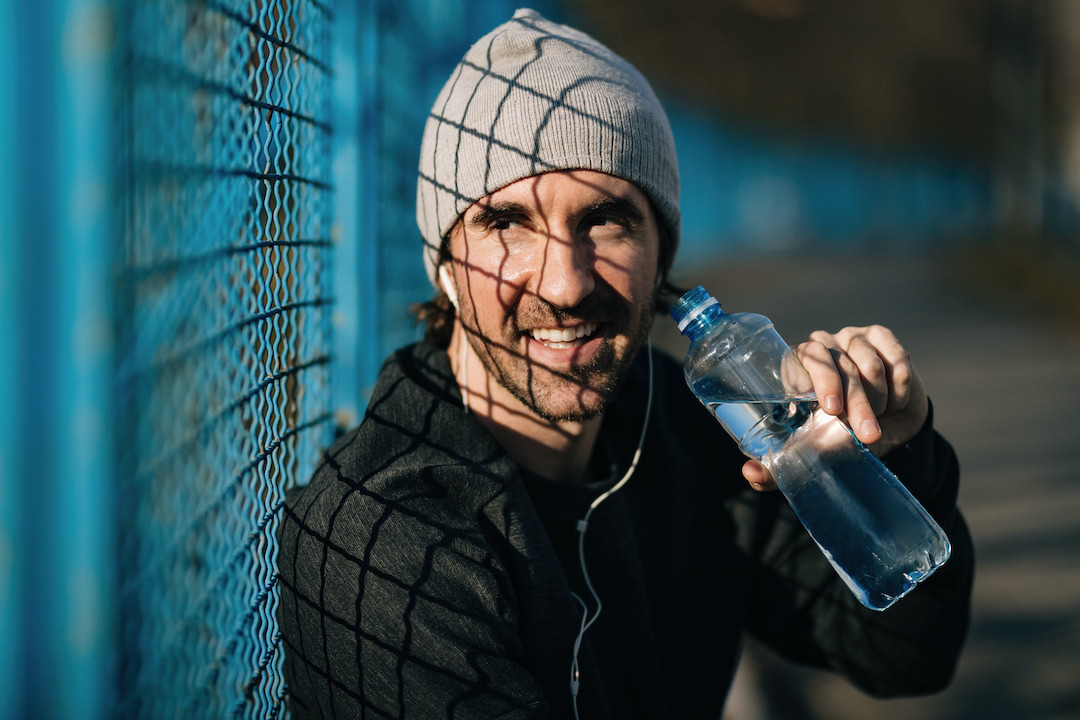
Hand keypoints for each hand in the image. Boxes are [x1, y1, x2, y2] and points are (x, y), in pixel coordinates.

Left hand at [742, 325, 928, 490]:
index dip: (822, 381)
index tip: (832, 410)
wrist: (888, 433)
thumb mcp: (808, 454)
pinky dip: (899, 391)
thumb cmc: (837, 438)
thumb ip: (776, 467)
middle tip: (866, 434)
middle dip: (857, 404)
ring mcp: (851, 338)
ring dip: (879, 399)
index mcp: (795, 366)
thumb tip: (750, 472)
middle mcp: (821, 345)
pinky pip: (897, 362)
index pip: (804, 359)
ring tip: (877, 418)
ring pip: (871, 366)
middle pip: (841, 366)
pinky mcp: (882, 338)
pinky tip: (894, 404)